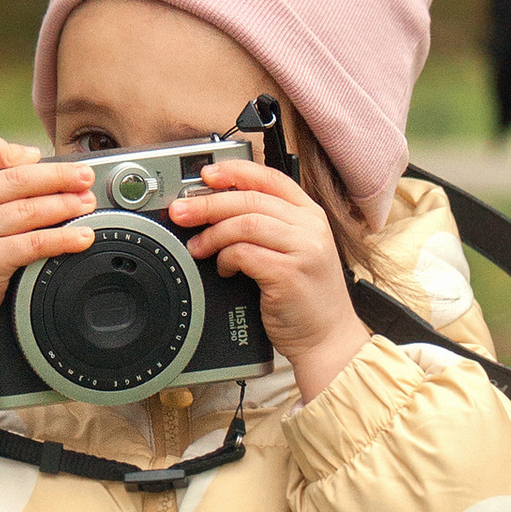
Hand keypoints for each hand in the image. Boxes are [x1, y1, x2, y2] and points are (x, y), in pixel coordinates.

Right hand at [0, 130, 96, 376]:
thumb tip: (30, 160)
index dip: (12, 149)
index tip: (37, 157)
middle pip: (18, 177)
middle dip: (60, 176)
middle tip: (84, 176)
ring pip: (31, 209)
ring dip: (67, 204)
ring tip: (87, 203)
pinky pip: (36, 243)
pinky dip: (64, 238)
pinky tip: (81, 237)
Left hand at [172, 159, 367, 405]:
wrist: (329, 339)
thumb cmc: (306, 298)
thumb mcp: (294, 251)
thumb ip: (267, 228)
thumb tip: (215, 211)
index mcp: (311, 215)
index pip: (270, 179)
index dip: (235, 172)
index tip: (206, 175)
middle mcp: (311, 227)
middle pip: (251, 199)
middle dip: (208, 203)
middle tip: (181, 211)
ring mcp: (303, 249)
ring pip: (245, 223)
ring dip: (213, 233)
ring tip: (198, 247)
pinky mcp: (289, 274)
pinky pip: (244, 253)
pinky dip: (225, 258)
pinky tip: (223, 268)